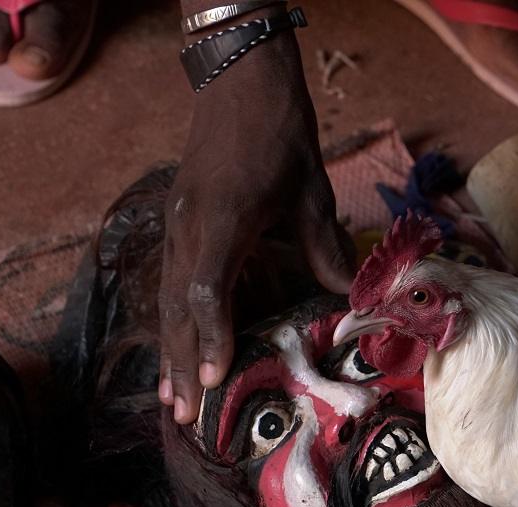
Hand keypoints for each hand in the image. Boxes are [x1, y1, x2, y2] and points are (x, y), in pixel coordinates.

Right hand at [159, 31, 354, 423]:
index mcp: (226, 218)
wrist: (241, 81)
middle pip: (179, 303)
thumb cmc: (280, 133)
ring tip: (170, 398)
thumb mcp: (311, 190)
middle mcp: (191, 225)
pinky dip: (174, 317)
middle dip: (181, 359)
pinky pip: (172, 278)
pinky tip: (177, 343)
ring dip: (169, 346)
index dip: (210, 335)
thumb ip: (323, 246)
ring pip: (168, 296)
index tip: (212, 378)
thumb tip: (348, 296)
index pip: (208, 287)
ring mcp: (179, 221)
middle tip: (183, 415)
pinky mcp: (179, 219)